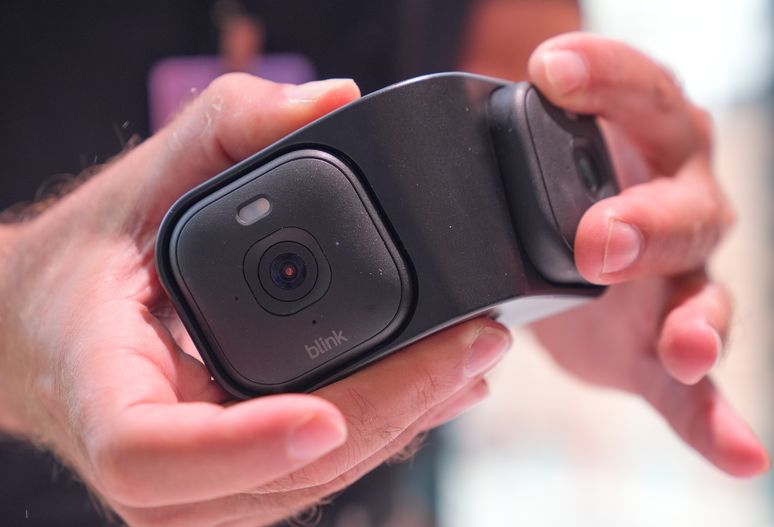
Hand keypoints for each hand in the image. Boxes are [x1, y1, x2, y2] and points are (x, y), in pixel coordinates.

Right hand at [0, 75, 510, 525]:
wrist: (53, 325)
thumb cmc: (91, 260)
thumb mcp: (147, 174)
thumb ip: (233, 122)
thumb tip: (335, 100)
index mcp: (104, 386)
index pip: (153, 451)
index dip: (242, 446)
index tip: (323, 416)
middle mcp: (149, 458)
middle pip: (270, 477)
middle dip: (380, 417)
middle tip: (468, 350)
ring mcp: (197, 484)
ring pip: (306, 485)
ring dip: (397, 428)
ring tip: (469, 363)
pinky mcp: (237, 478)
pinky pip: (314, 473)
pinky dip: (381, 430)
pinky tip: (433, 388)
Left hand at [526, 33, 768, 476]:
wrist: (574, 244)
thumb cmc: (552, 186)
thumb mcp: (528, 153)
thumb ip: (482, 136)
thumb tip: (360, 100)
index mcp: (643, 137)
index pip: (638, 93)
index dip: (604, 80)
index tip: (550, 73)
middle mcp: (678, 201)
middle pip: (681, 208)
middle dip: (642, 223)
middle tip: (595, 240)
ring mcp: (681, 279)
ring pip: (704, 295)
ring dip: (697, 322)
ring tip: (682, 347)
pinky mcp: (666, 343)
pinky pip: (702, 387)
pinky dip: (718, 419)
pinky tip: (741, 454)